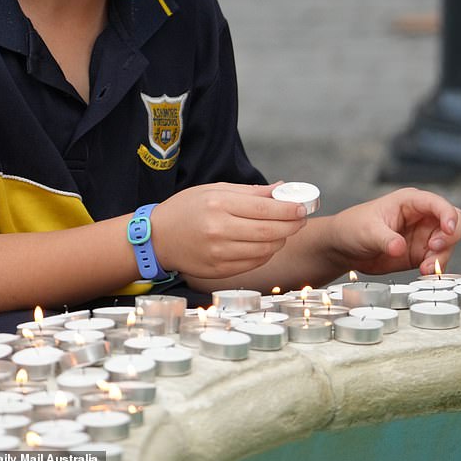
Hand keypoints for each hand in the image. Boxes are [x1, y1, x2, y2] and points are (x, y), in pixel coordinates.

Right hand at [152, 182, 307, 278]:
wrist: (157, 238)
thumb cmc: (186, 208)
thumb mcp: (214, 190)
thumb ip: (250, 191)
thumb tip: (282, 188)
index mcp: (218, 205)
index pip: (264, 208)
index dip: (289, 209)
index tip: (303, 207)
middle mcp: (219, 230)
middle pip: (269, 231)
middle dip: (291, 225)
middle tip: (301, 218)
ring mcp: (219, 253)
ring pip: (265, 250)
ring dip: (281, 240)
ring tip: (284, 230)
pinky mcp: (219, 271)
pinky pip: (254, 263)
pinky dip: (266, 253)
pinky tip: (267, 244)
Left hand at [328, 187, 460, 275]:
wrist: (343, 248)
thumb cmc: (352, 227)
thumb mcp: (367, 231)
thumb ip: (385, 239)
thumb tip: (400, 247)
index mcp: (408, 202)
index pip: (437, 203)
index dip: (448, 215)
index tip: (448, 229)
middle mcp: (420, 217)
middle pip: (452, 223)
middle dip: (449, 237)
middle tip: (434, 249)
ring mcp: (422, 236)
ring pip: (448, 245)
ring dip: (442, 257)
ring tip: (424, 268)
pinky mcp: (420, 254)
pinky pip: (437, 261)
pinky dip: (435, 268)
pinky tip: (423, 272)